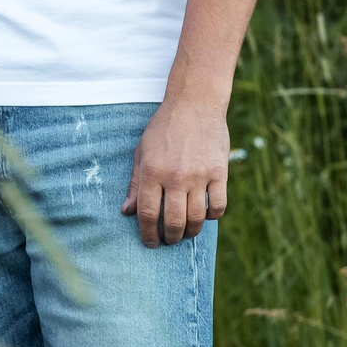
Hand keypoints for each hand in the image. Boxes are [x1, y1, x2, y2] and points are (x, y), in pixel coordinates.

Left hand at [123, 98, 230, 246]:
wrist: (194, 104)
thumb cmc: (163, 129)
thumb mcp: (142, 153)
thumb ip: (136, 184)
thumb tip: (126, 212)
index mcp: (151, 172)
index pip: (148, 215)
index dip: (148, 234)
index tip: (150, 242)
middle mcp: (174, 177)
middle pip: (173, 222)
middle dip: (170, 238)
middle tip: (169, 240)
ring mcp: (199, 175)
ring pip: (196, 219)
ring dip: (190, 232)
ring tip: (186, 232)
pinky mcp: (219, 172)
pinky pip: (217, 206)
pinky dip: (211, 216)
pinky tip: (204, 215)